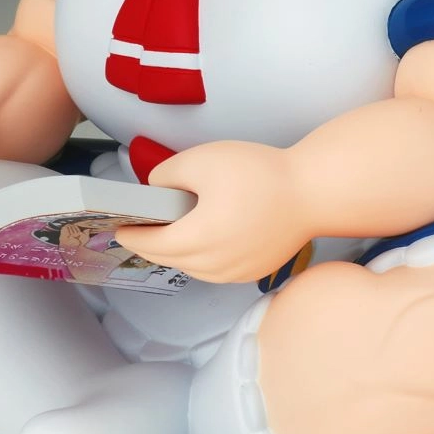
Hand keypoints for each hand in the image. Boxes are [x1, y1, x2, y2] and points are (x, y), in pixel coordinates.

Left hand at [115, 139, 310, 284]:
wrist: (314, 192)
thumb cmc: (262, 173)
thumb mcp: (203, 160)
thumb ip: (167, 176)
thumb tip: (156, 191)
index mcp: (198, 238)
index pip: (152, 243)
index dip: (132, 235)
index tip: (119, 227)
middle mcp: (215, 265)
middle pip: (171, 258)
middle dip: (153, 242)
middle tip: (142, 225)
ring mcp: (236, 273)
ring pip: (193, 267)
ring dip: (178, 251)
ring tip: (171, 229)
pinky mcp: (253, 271)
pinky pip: (215, 269)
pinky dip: (203, 256)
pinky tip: (205, 236)